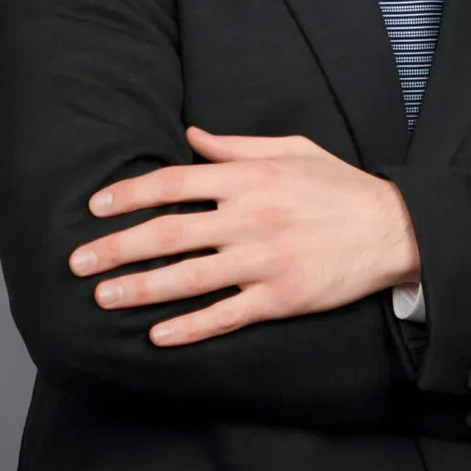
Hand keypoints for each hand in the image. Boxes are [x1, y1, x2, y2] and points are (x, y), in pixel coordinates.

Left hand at [68, 127, 420, 346]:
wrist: (392, 228)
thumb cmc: (338, 185)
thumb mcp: (290, 150)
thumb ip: (236, 146)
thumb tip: (191, 136)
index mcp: (249, 179)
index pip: (174, 183)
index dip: (129, 194)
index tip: (96, 207)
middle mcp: (250, 219)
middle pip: (169, 234)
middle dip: (117, 247)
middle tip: (78, 262)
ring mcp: (263, 261)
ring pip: (188, 279)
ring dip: (140, 289)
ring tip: (103, 298)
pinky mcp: (280, 298)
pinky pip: (226, 315)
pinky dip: (190, 327)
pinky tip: (158, 335)